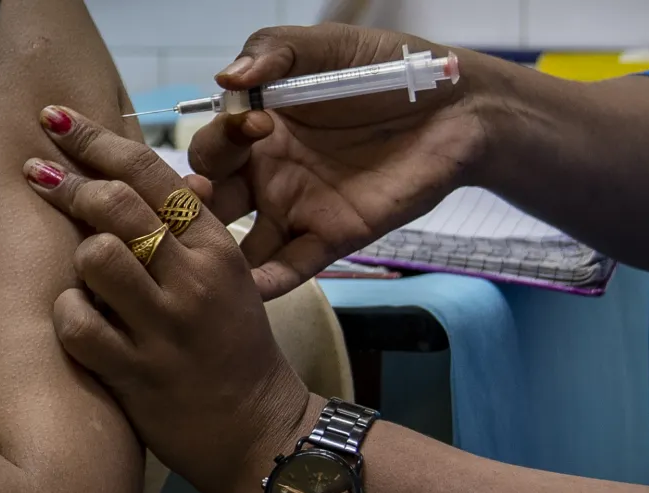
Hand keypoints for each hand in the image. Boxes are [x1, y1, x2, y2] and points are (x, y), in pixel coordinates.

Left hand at [24, 106, 311, 492]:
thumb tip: (143, 180)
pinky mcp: (137, 374)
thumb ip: (188, 234)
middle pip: (117, 205)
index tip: (57, 120)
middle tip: (39, 176)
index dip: (97, 140)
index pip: (153, 174)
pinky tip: (83, 321)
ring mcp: (166, 328)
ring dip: (80, 260)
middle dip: (68, 183)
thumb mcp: (229, 280)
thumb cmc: (235, 348)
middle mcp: (194, 281)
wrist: (259, 429)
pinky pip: (77, 323)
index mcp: (217, 250)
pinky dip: (69, 315)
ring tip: (88, 277)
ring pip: (95, 256)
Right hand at [190, 23, 488, 298]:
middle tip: (199, 203)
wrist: (454, 107)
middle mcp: (270, 175)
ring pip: (241, 244)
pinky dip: (266, 282)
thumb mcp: (324, 47)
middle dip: (194, 207)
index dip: (217, 142)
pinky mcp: (333, 238)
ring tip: (207, 257)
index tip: (254, 125)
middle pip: (214, 201)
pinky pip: (291, 267)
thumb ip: (274, 52)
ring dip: (219, 254)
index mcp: (258, 131)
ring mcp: (299, 210)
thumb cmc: (385, 69)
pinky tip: (246, 288)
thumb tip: (227, 78)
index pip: (210, 149)